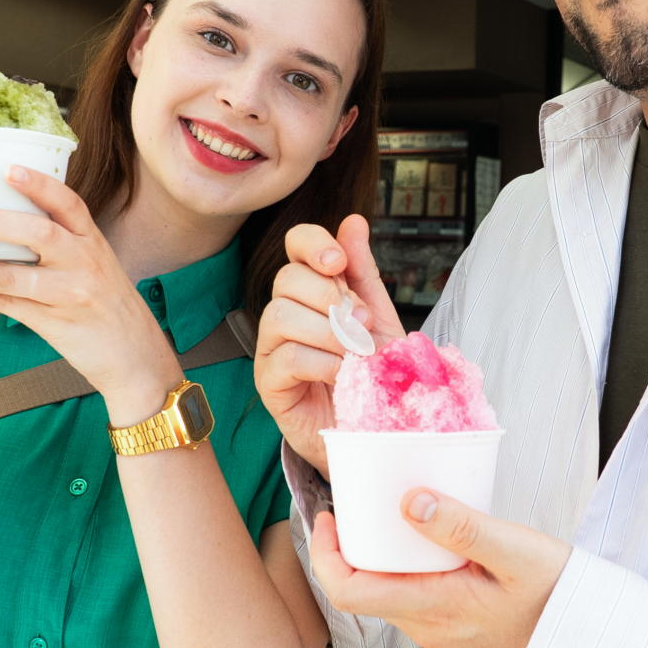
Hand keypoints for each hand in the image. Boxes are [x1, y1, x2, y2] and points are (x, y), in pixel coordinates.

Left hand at [0, 166, 179, 424]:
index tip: (6, 167)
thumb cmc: (111, 308)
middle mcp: (87, 263)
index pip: (69, 204)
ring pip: (18, 276)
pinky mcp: (59, 324)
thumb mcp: (98, 267)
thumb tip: (16, 218)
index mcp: (95, 243)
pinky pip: (12, 307)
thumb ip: (67, 244)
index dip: (39, 184)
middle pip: (39, 233)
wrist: (137, 359)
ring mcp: (74, 294)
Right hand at [254, 215, 403, 475]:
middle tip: (364, 325)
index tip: (339, 264)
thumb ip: (363, 273)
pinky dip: (323, 363)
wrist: (374, 426)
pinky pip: (287, 357)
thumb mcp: (377, 317)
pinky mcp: (269, 382)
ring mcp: (271, 347)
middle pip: (287, 279)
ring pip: (281, 316)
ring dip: (329, 332)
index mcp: (311, 289)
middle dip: (330, 297)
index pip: (296, 245)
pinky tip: (343, 375)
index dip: (314, 244)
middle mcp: (284, 312)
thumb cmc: (372, 371)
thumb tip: (353, 222)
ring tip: (358, 354)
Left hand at [309, 492, 570, 647]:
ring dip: (379, 555)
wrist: (589, 641)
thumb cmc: (557, 596)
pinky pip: (412, 595)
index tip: (328, 516)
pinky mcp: (453, 626)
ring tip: (393, 511)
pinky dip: (406, 565)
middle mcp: (426, 625)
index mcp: (432, 608)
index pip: (348, 593)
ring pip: (387, 592)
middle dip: (349, 546)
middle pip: (362, 590)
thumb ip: (462, 527)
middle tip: (360, 501)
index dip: (324, 555)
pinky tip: (429, 538)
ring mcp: (439, 630)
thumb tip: (407, 502)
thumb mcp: (516, 551)